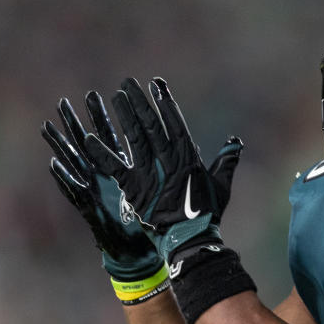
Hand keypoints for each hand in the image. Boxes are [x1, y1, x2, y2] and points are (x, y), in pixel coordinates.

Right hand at [43, 91, 162, 280]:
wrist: (150, 253)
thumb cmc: (160, 222)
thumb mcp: (173, 190)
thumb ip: (181, 167)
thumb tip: (193, 149)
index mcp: (127, 170)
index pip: (116, 136)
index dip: (111, 115)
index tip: (110, 94)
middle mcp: (108, 178)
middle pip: (91, 144)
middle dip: (80, 121)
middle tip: (70, 100)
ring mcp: (97, 192)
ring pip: (75, 163)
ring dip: (62, 144)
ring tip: (48, 126)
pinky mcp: (92, 209)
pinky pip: (75, 192)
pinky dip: (64, 179)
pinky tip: (54, 164)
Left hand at [82, 76, 243, 259]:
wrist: (190, 239)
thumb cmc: (206, 214)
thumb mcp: (221, 185)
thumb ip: (226, 161)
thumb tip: (235, 142)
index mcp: (188, 157)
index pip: (175, 122)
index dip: (164, 102)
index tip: (155, 84)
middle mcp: (168, 160)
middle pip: (151, 124)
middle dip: (140, 102)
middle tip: (128, 83)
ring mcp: (150, 173)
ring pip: (135, 137)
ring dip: (124, 116)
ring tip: (115, 97)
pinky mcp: (133, 188)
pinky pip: (114, 167)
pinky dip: (101, 154)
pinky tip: (89, 139)